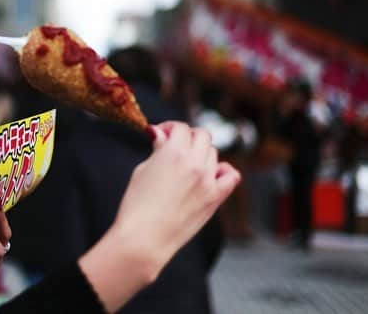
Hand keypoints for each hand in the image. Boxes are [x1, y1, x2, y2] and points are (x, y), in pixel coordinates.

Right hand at [115, 122, 238, 272]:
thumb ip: (157, 149)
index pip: (181, 128)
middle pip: (202, 136)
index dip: (170, 128)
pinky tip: (210, 175)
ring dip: (201, 153)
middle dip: (187, 137)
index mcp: (174, 152)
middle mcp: (195, 163)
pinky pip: (231, 176)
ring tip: (186, 165)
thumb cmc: (137, 205)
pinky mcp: (215, 199)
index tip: (161, 136)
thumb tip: (160, 133)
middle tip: (174, 146)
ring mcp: (208, 181)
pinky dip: (223, 171)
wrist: (144, 238)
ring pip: (213, 153)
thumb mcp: (142, 169)